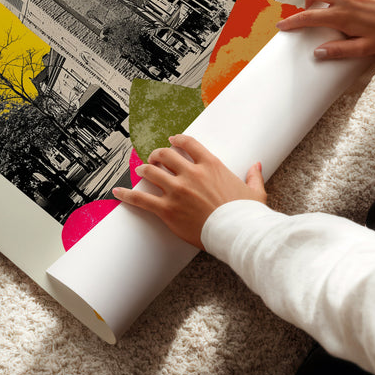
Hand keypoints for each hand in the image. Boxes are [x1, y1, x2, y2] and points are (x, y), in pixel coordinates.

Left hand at [112, 135, 265, 249]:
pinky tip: (117, 191)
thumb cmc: (247, 215)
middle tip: (154, 157)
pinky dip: (127, 194)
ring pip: (152, 172)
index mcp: (211, 165)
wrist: (238, 234)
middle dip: (157, 154)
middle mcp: (191, 174)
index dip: (177, 140)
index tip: (171, 140)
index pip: (188, 144)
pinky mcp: (167, 210)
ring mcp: (177, 190)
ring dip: (144, 169)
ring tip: (140, 171)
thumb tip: (256, 166)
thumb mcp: (254, 192)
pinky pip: (141, 199)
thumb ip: (253, 176)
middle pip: (165, 155)